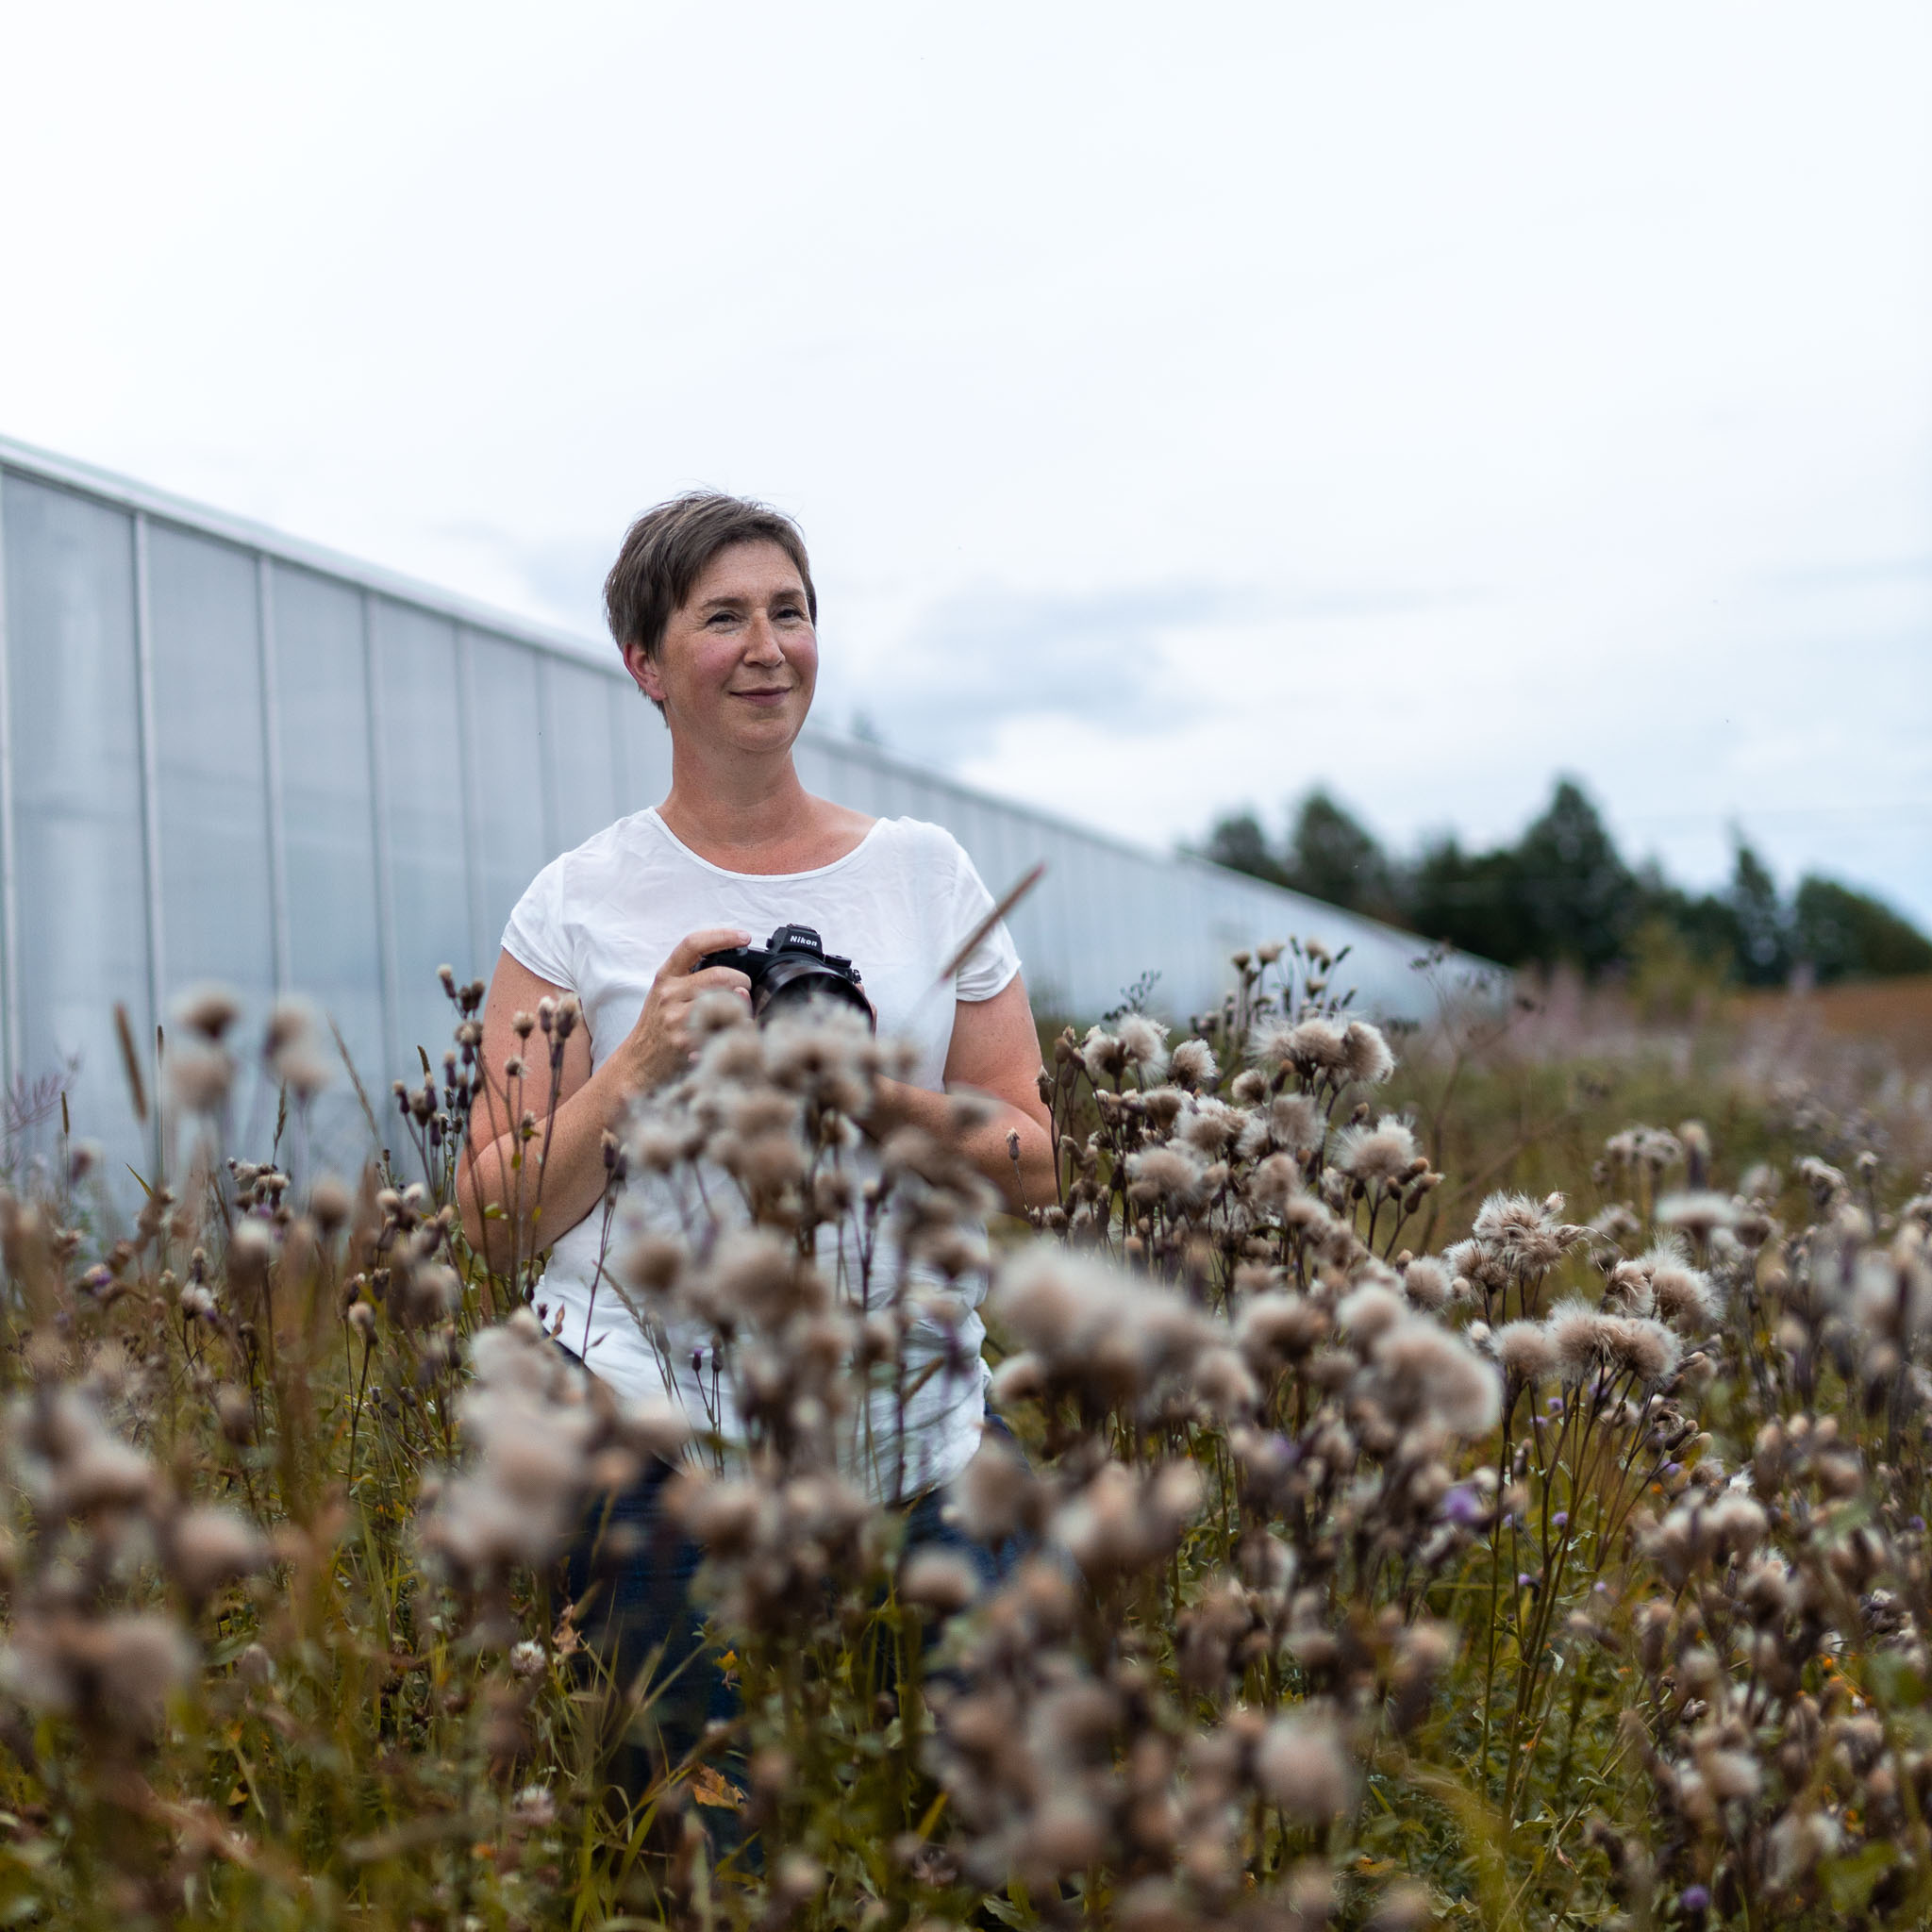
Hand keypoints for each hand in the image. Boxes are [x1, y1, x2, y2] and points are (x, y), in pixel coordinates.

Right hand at [617, 928, 752, 1089]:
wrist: (638, 1061)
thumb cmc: (657, 1025)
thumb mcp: (666, 993)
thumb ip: (693, 978)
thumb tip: (737, 979)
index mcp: (666, 976)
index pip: (693, 944)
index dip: (723, 936)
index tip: (744, 937)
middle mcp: (669, 994)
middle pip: (719, 975)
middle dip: (742, 979)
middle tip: (745, 987)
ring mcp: (676, 1018)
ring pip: (725, 1001)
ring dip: (742, 1004)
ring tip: (740, 1009)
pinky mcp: (686, 1041)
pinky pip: (724, 1028)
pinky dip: (737, 1027)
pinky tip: (733, 1029)